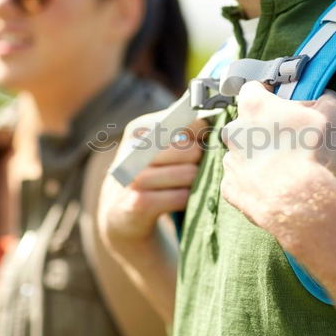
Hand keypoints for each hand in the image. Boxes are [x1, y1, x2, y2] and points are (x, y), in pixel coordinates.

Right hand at [98, 111, 206, 247]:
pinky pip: (181, 197)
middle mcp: (134, 150)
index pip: (187, 122)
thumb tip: (214, 120)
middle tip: (192, 169)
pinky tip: (179, 199)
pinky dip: (186, 200)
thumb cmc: (150, 173)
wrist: (121, 215)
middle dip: (199, 162)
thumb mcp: (158, 146)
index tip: (200, 144)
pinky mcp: (139, 203)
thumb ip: (182, 129)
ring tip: (186, 185)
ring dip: (194, 182)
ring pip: (189, 173)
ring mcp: (135, 177)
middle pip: (191, 149)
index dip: (201, 135)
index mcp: (140, 129)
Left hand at [220, 81, 335, 238]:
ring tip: (283, 168)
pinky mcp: (230, 188)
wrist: (299, 202)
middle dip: (262, 128)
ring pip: (241, 152)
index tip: (279, 102)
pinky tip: (273, 187)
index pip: (252, 89)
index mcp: (254, 107)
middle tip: (288, 140)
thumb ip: (325, 98)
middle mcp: (234, 131)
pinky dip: (254, 183)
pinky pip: (240, 181)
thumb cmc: (313, 154)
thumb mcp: (332, 114)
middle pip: (245, 123)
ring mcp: (230, 161)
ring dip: (257, 156)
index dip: (267, 94)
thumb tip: (324, 96)